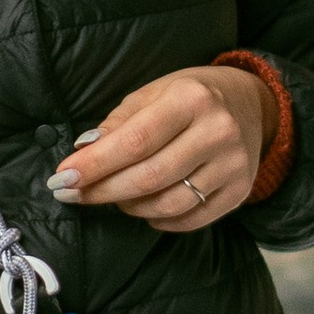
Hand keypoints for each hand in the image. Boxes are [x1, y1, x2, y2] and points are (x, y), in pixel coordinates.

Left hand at [48, 65, 268, 233]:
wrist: (251, 103)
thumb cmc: (188, 96)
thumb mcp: (151, 93)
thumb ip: (117, 124)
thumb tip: (83, 153)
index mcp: (191, 99)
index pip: (135, 141)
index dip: (95, 165)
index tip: (62, 179)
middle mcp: (217, 131)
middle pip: (149, 178)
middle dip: (102, 191)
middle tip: (73, 194)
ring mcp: (233, 165)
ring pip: (168, 204)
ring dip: (129, 206)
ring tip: (113, 196)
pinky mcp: (240, 191)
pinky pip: (190, 219)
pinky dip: (158, 219)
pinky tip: (145, 206)